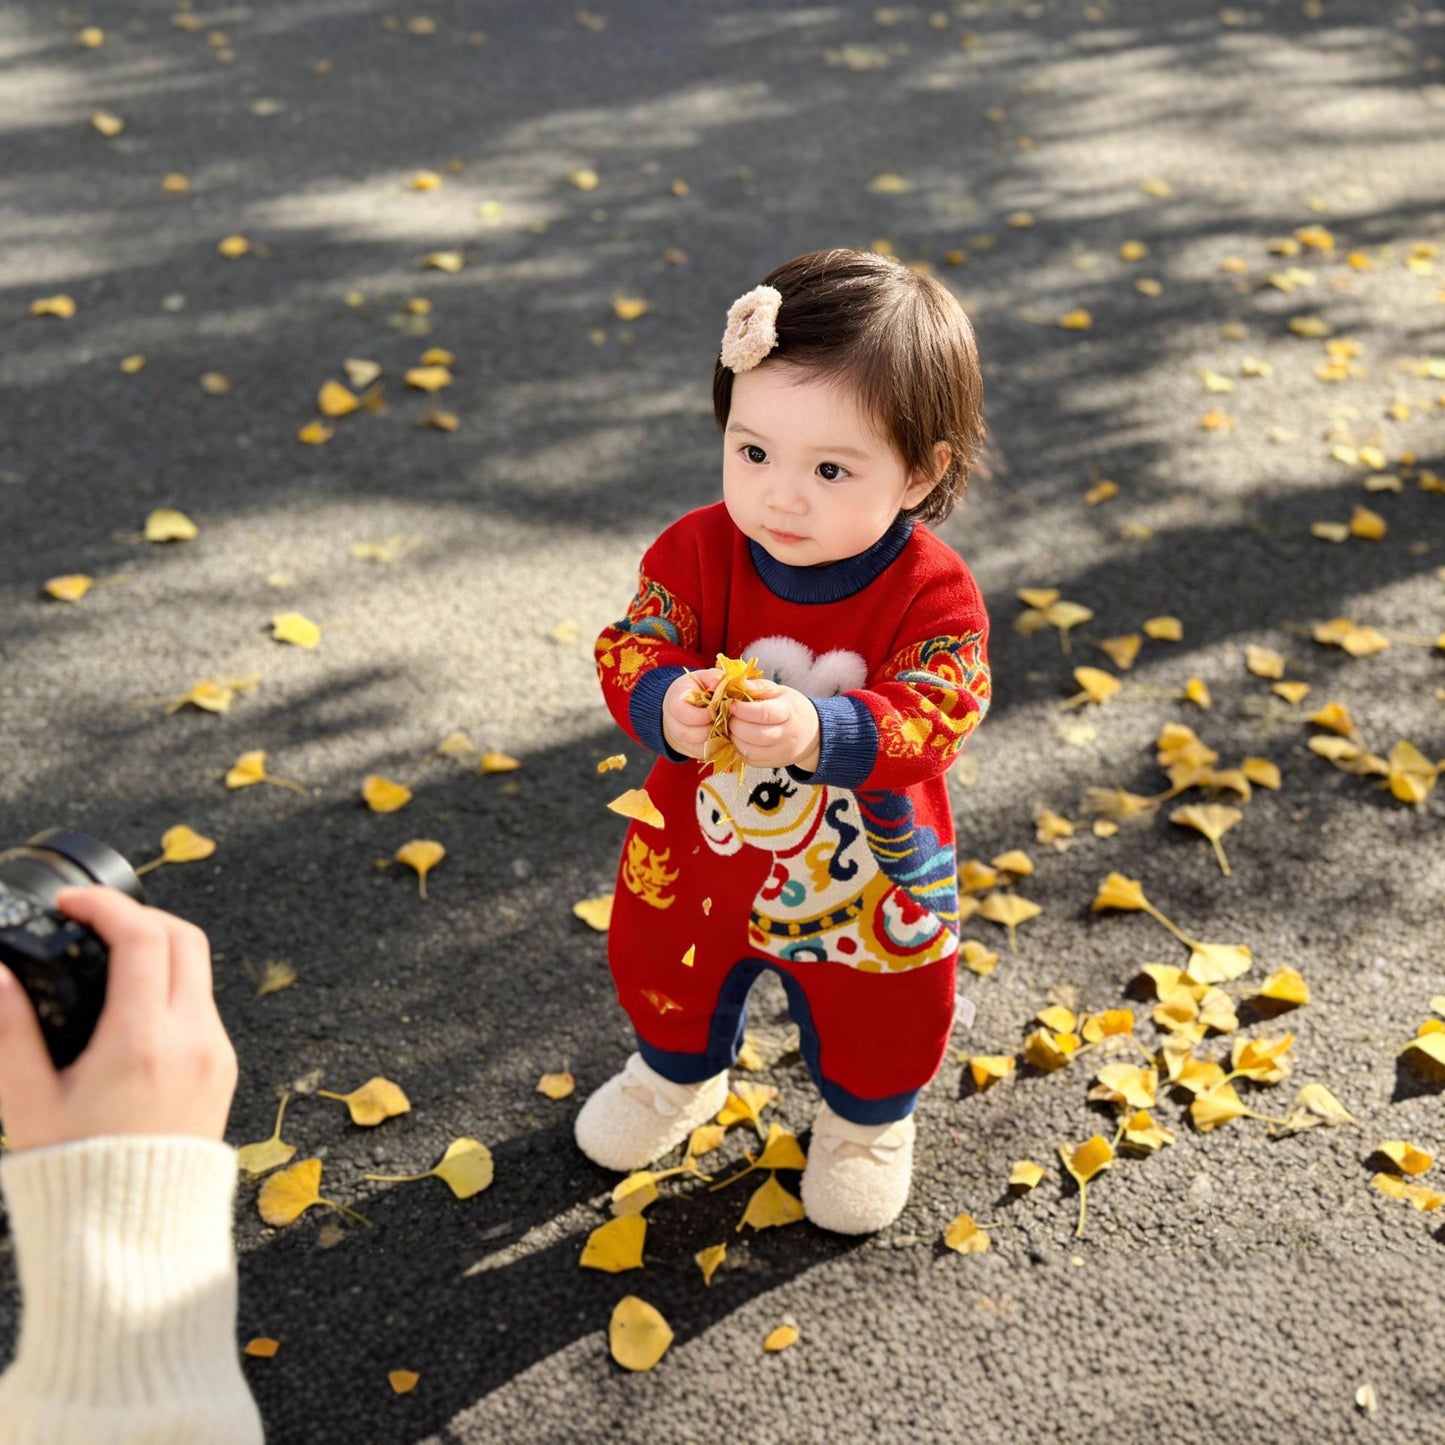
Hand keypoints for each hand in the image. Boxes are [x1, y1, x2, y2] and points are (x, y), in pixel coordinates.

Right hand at [0, 887, 237, 1153]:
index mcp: (143, 1042)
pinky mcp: (223, 1068)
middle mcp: (193, 1040)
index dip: (105, 906)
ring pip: (199, 971)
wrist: (134, 1235)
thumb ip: (9, 1031)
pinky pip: (203, 1006)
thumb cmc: (77, 1176)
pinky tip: (131, 1004)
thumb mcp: (27, 1102)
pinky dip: (171, 987)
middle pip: (185, 938)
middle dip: (139, 916)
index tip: (71, 902)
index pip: (142, 938)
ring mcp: (216, 1053)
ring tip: (106, 960)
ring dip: (158, 950)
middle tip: (92, 921)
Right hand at [662, 667, 720, 760]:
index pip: (684, 714)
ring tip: (727, 729)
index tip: (717, 708)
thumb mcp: (702, 678)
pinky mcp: (690, 752)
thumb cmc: (696, 690)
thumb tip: (720, 682)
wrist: (683, 706)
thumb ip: (712, 677)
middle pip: (690, 734)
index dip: (703, 714)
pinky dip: (718, 749)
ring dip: (716, 740)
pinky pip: (705, 756)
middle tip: (725, 721)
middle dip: (711, 728)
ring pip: (698, 748)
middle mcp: (672, 725)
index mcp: (674, 703)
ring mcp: (680, 741)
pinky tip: (725, 738)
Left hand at [726, 680, 820, 772]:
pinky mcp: (772, 764)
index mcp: (788, 712)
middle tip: (731, 717)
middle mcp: (786, 735)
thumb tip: (735, 684)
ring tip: (734, 727)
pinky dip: (739, 750)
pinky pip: (749, 760)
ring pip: (750, 751)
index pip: (764, 713)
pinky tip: (740, 739)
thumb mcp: (779, 692)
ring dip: (735, 738)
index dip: (744, 710)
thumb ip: (757, 687)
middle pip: (755, 735)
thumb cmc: (791, 709)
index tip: (732, 705)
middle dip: (736, 725)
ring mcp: (780, 753)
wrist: (811, 734)